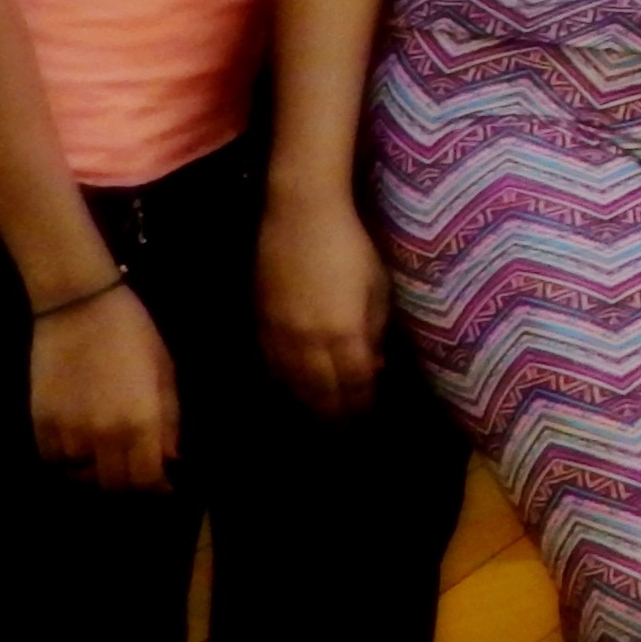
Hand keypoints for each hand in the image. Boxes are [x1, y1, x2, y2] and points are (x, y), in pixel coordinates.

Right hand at [32, 283, 177, 490]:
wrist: (79, 306)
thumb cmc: (133, 334)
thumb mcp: (165, 374)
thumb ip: (169, 420)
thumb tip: (171, 456)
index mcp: (140, 423)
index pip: (146, 480)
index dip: (157, 486)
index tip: (163, 482)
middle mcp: (103, 435)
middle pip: (112, 484)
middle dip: (128, 483)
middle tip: (135, 470)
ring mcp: (67, 430)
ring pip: (79, 475)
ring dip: (94, 472)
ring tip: (105, 458)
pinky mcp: (40, 421)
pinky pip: (52, 458)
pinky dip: (67, 459)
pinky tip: (79, 446)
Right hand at [259, 190, 390, 418]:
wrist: (301, 212)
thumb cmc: (352, 245)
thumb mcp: (379, 288)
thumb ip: (376, 331)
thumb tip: (375, 366)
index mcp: (345, 332)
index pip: (355, 385)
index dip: (362, 404)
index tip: (368, 416)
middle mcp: (310, 340)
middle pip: (322, 392)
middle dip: (336, 414)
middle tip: (346, 429)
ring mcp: (281, 332)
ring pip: (293, 383)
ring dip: (308, 404)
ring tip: (321, 418)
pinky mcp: (261, 319)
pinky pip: (271, 363)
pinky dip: (284, 381)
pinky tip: (292, 389)